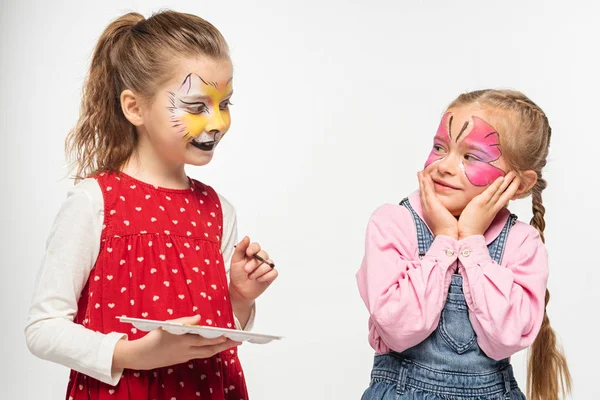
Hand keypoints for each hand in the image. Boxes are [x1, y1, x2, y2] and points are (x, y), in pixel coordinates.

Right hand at [113, 315, 240, 370]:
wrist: (142, 356)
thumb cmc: (154, 336)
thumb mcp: (168, 325)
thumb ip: (185, 321)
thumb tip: (199, 318)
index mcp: (183, 340)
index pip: (205, 340)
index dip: (218, 338)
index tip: (229, 335)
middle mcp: (186, 350)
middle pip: (210, 349)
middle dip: (225, 345)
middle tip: (238, 341)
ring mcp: (185, 356)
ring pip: (206, 354)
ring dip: (219, 349)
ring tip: (230, 343)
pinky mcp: (183, 359)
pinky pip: (200, 355)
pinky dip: (209, 350)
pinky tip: (215, 346)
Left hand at [228, 236, 277, 303]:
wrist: (239, 290)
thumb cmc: (237, 274)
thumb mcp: (236, 260)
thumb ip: (240, 248)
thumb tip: (247, 237)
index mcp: (252, 253)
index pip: (256, 246)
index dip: (253, 249)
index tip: (248, 253)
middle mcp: (261, 258)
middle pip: (263, 254)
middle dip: (254, 263)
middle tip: (246, 270)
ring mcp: (267, 266)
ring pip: (269, 264)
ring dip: (258, 272)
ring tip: (250, 277)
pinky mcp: (271, 275)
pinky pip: (273, 272)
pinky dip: (265, 277)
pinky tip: (258, 280)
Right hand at [418, 171, 458, 238]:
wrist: (449, 237)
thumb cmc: (450, 231)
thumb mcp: (448, 220)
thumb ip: (448, 213)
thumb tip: (453, 210)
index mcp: (431, 211)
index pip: (427, 197)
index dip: (425, 188)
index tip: (425, 181)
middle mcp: (428, 208)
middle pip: (423, 192)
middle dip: (421, 182)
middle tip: (419, 173)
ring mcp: (429, 206)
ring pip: (424, 190)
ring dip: (422, 180)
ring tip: (420, 172)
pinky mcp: (432, 204)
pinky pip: (428, 191)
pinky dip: (425, 183)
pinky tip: (425, 176)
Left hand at [458, 172, 519, 238]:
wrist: (468, 235)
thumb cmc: (471, 228)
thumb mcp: (481, 217)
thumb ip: (484, 209)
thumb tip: (482, 204)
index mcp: (493, 210)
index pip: (505, 198)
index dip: (511, 190)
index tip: (516, 183)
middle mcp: (493, 207)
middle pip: (506, 194)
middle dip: (513, 184)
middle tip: (519, 175)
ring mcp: (487, 205)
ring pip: (500, 191)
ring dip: (507, 181)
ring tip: (513, 173)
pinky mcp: (480, 203)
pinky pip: (490, 193)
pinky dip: (496, 185)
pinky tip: (501, 178)